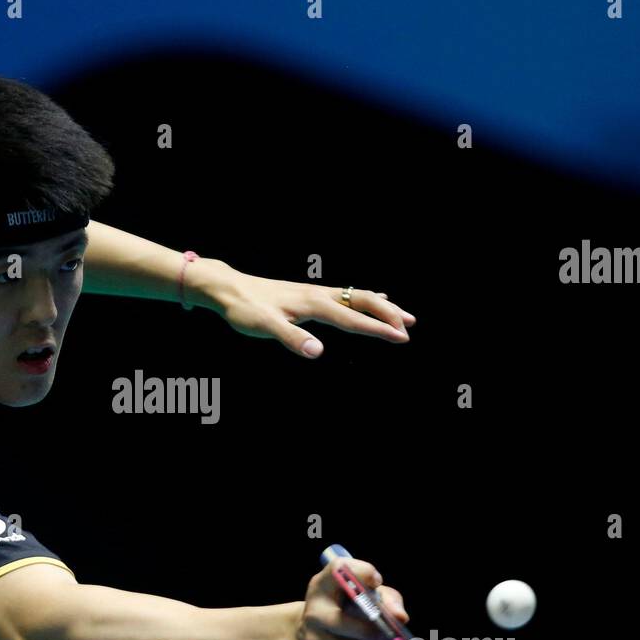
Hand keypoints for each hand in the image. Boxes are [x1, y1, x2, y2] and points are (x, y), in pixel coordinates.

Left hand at [189, 259, 416, 357]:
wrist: (229, 288)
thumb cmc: (245, 309)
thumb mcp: (265, 327)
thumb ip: (292, 338)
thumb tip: (319, 351)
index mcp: (313, 304)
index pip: (353, 319)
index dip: (378, 329)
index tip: (402, 338)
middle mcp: (319, 295)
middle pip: (363, 301)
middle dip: (388, 314)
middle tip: (410, 328)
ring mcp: (315, 293)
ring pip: (357, 297)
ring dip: (382, 307)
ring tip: (405, 316)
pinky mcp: (310, 295)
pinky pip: (346, 296)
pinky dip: (366, 300)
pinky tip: (375, 299)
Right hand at [296, 557, 409, 639]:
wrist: (318, 632)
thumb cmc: (350, 606)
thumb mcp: (368, 595)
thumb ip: (387, 599)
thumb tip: (401, 617)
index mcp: (324, 584)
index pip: (337, 570)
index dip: (358, 573)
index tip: (377, 581)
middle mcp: (314, 608)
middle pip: (339, 622)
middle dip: (368, 632)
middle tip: (392, 636)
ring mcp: (313, 636)